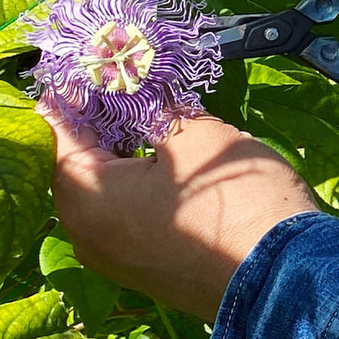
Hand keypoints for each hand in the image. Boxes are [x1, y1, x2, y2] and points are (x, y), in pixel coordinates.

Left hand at [44, 109, 318, 321]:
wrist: (280, 278)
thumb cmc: (231, 197)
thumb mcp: (197, 136)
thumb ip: (159, 107)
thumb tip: (143, 85)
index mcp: (84, 196)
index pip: (58, 129)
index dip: (75, 90)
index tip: (93, 59)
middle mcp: (83, 232)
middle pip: (78, 163)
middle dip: (100, 120)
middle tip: (126, 82)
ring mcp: (113, 258)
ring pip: (103, 191)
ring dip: (122, 152)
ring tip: (153, 114)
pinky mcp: (143, 270)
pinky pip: (124, 216)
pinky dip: (137, 184)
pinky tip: (167, 159)